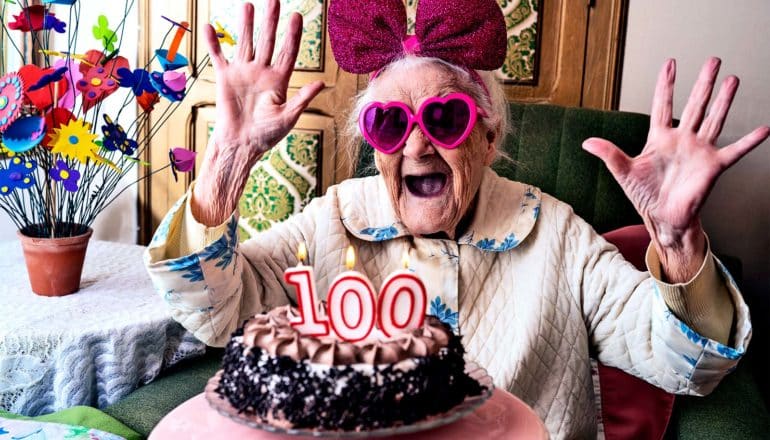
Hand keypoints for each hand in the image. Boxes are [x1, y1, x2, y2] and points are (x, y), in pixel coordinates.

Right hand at [205, 1, 322, 156]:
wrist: (241, 144)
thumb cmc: (266, 135)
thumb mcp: (288, 117)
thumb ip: (303, 98)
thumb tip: (321, 83)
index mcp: (279, 80)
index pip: (288, 53)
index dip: (293, 35)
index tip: (296, 16)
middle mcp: (262, 72)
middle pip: (267, 41)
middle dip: (270, 22)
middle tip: (274, 0)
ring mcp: (243, 72)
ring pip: (245, 43)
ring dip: (246, 25)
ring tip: (248, 5)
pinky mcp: (225, 77)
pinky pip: (218, 56)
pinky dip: (213, 42)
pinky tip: (209, 27)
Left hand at [583, 58, 768, 281]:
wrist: (663, 218)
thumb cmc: (645, 195)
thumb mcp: (624, 172)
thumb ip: (609, 154)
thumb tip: (586, 142)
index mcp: (659, 139)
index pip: (663, 105)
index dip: (666, 85)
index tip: (671, 63)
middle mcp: (682, 140)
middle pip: (695, 105)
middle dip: (703, 83)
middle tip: (713, 61)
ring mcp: (699, 151)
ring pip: (715, 120)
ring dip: (724, 101)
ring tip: (733, 80)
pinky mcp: (712, 167)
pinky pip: (734, 151)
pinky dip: (749, 141)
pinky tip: (764, 129)